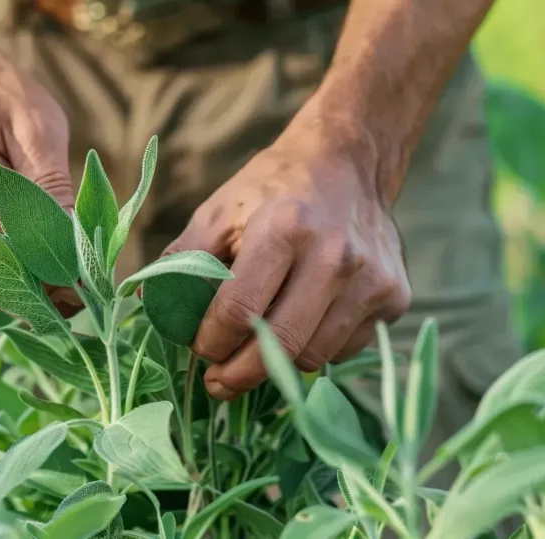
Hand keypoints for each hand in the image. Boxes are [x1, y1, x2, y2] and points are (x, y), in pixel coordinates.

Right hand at [0, 33, 79, 314]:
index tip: (81, 274)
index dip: (37, 262)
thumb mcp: (37, 128)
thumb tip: (76, 246)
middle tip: (78, 290)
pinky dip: (4, 273)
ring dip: (17, 286)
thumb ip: (51, 188)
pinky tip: (41, 270)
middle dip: (27, 286)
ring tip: (66, 282)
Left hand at [163, 117, 410, 400]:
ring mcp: (371, 279)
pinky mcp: (395, 296)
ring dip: (278, 365)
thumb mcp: (217, 210)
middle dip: (239, 374)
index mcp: (283, 229)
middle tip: (217, 383)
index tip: (198, 349)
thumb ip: (182, 258)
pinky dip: (315, 347)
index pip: (239, 311)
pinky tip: (299, 325)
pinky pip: (345, 348)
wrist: (348, 161)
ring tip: (254, 353)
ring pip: (313, 355)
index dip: (210, 342)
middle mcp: (335, 255)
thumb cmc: (272, 189)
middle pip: (279, 345)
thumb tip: (149, 306)